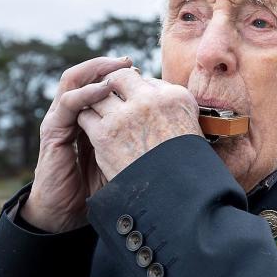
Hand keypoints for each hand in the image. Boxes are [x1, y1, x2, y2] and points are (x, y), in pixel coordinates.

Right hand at [21, 56, 132, 232]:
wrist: (66, 213)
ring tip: (116, 66)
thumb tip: (174, 133)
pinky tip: (101, 91)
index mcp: (90, 117)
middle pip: (89, 76)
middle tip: (131, 62)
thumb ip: (138, 141)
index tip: (146, 73)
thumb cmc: (98, 187)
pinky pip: (68, 103)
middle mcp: (74, 113)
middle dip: (110, 66)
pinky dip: (84, 93)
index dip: (123, 76)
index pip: (103, 86)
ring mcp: (61, 119)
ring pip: (74, 80)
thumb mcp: (125, 159)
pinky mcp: (53, 131)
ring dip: (95, 70)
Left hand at [76, 68, 202, 181]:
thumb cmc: (185, 170)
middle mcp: (152, 100)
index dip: (138, 92)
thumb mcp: (190, 131)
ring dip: (98, 104)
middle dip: (113, 86)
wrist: (174, 199)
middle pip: (122, 77)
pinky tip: (93, 134)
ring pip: (100, 93)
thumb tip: (154, 97)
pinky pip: (86, 115)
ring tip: (101, 118)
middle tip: (111, 102)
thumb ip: (171, 111)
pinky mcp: (106, 134)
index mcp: (178, 97)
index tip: (135, 104)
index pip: (148, 81)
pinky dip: (87, 122)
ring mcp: (127, 115)